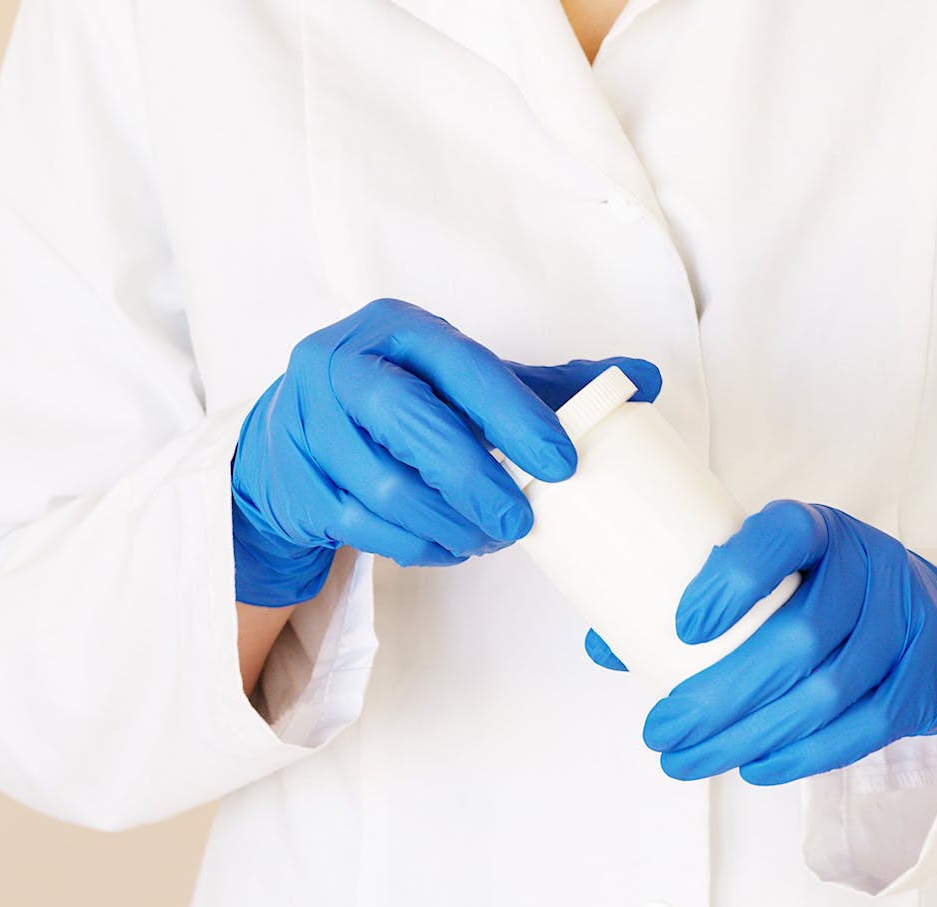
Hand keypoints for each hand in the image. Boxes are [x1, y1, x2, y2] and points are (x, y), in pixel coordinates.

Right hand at [231, 298, 660, 604]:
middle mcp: (341, 367)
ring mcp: (308, 427)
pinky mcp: (295, 485)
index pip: (462, 366)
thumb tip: (645, 379)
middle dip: (477, 482)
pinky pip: (365, 530)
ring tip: (488, 538)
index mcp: (394, 329)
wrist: (290, 438)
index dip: (516, 416)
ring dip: (450, 525)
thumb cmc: (399, 402)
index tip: (562, 464)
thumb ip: (545, 384)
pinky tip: (448, 545)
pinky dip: (417, 546)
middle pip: (412, 426)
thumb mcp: (462, 380)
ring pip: (386, 490)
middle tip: (522, 523)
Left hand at [586, 500, 936, 783]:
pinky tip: (753, 768)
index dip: (733, 580)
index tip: (681, 629)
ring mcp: (903, 625)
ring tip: (687, 762)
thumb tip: (601, 643)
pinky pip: (862, 729)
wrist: (934, 623)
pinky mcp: (919, 682)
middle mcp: (867, 566)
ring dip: (750, 736)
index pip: (781, 538)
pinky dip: (802, 756)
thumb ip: (693, 601)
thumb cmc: (820, 594)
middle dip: (720, 695)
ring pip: (827, 692)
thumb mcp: (770, 575)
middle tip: (660, 732)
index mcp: (817, 528)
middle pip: (799, 636)